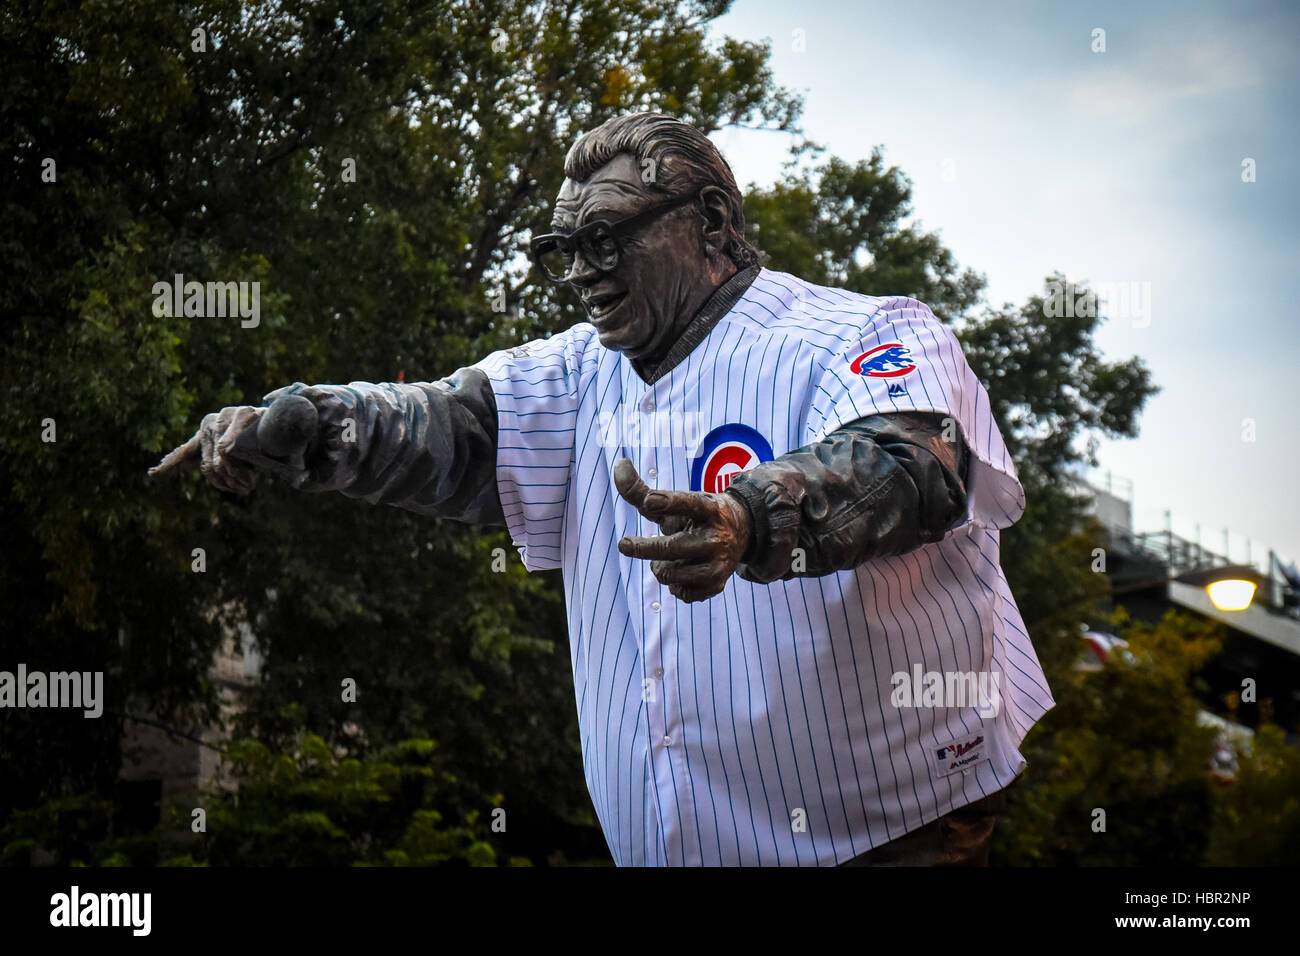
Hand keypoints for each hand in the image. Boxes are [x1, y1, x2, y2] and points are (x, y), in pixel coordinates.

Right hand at [149, 404, 296, 493]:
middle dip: (233, 477)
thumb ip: (290, 449)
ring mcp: (208, 429)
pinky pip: (183, 453)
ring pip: (208, 465)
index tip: (248, 477)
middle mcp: (220, 418)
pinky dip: (171, 463)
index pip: (230, 446)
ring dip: (222, 481)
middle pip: (218, 458)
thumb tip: (302, 474)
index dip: (237, 465)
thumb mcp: (288, 439)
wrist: (270, 423)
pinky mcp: (200, 440)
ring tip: (241, 486)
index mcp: (242, 414)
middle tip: (249, 486)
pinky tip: (156, 472)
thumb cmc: (281, 433)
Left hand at [613, 458, 751, 602]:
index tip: (649, 501)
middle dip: (643, 547)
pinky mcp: (717, 584)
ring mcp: (719, 563)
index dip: (668, 502)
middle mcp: (716, 537)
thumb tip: (619, 465)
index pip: (688, 503)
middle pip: (670, 547)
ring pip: (670, 573)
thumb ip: (643, 490)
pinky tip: (680, 573)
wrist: (742, 532)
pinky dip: (674, 585)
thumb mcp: (677, 500)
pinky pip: (681, 592)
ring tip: (663, 559)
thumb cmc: (697, 515)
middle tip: (623, 544)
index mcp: (708, 509)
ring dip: (659, 567)